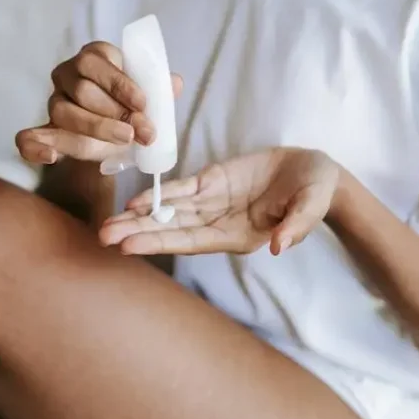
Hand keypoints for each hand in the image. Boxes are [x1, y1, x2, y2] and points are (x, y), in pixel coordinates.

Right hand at [16, 41, 182, 164]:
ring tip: (125, 139)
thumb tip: (173, 83)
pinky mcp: (44, 133)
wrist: (117, 135)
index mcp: (91, 58)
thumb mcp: (147, 95)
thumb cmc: (131, 108)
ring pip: (63, 113)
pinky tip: (52, 158)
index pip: (95, 63)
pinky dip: (37, 149)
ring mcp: (53, 104)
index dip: (120, 83)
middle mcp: (66, 76)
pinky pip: (28, 139)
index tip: (143, 104)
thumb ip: (158, 88)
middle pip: (81, 90)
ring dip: (96, 128)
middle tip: (141, 130)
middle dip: (114, 112)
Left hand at [100, 148, 340, 255]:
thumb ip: (296, 226)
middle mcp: (218, 224)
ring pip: (168, 213)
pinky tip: (132, 202)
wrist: (314, 171)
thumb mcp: (312, 205)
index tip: (130, 247)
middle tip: (102, 238)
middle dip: (137, 234)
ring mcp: (212, 204)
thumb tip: (280, 246)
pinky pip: (179, 190)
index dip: (161, 243)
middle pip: (171, 231)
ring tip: (106, 225)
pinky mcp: (211, 182)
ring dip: (137, 219)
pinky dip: (156, 195)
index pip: (191, 242)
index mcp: (238, 236)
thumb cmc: (316, 192)